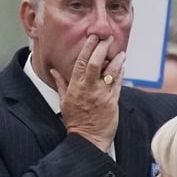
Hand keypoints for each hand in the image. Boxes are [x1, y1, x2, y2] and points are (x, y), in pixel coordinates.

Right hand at [51, 35, 124, 150]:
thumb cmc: (76, 121)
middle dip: (102, 48)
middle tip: (108, 38)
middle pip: (95, 63)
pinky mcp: (112, 101)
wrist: (88, 138)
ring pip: (110, 72)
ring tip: (120, 52)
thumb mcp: (64, 101)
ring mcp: (101, 95)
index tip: (93, 37)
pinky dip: (121, 73)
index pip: (81, 62)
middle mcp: (88, 89)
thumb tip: (53, 71)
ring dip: (116, 59)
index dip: (87, 48)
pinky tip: (123, 66)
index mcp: (75, 87)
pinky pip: (118, 83)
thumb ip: (61, 83)